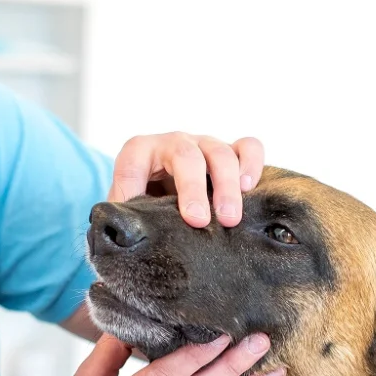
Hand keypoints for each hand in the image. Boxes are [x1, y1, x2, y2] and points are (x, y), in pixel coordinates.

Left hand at [110, 133, 264, 227]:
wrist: (164, 200)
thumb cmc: (144, 207)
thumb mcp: (127, 210)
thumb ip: (123, 216)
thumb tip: (123, 232)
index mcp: (139, 152)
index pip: (136, 162)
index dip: (148, 187)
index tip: (178, 218)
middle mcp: (173, 143)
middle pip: (187, 156)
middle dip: (196, 190)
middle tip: (204, 222)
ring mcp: (203, 145)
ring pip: (220, 152)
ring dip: (228, 185)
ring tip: (230, 217)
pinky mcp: (230, 151)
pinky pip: (248, 147)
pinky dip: (252, 164)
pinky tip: (249, 190)